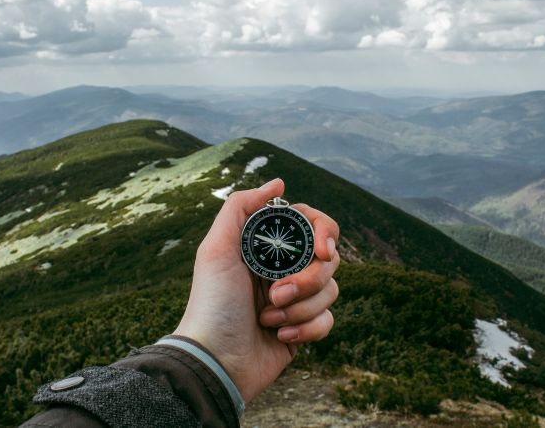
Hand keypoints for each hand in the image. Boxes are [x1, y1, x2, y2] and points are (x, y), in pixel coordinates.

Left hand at [173, 178, 339, 401]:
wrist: (215, 360)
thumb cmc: (212, 303)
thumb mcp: (216, 249)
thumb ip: (241, 207)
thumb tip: (279, 182)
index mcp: (267, 247)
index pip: (313, 226)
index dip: (324, 234)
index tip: (322, 251)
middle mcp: (284, 269)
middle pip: (328, 260)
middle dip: (306, 280)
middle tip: (276, 294)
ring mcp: (295, 300)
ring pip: (331, 290)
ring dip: (301, 308)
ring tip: (268, 319)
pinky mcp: (303, 329)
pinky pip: (328, 320)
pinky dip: (307, 329)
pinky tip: (280, 337)